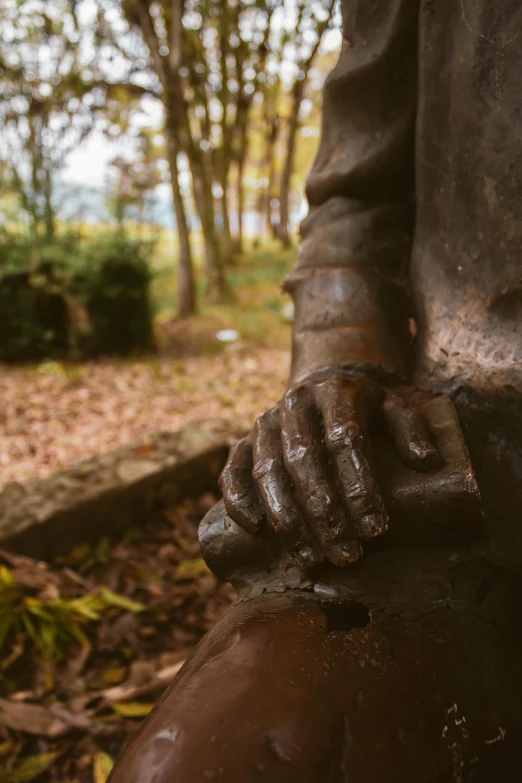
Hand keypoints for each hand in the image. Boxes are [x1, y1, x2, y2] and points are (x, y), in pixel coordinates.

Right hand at [220, 371, 439, 568]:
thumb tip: (426, 462)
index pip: (346, 439)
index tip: (376, 529)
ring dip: (287, 517)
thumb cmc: (365, 406)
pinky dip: (239, 498)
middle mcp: (296, 404)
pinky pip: (233, 469)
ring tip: (310, 558)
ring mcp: (265, 422)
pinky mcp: (245, 439)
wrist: (321, 384)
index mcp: (336, 391)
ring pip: (267, 470)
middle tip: (346, 555)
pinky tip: (256, 528)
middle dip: (324, 513)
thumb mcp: (395, 405)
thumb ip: (412, 429)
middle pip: (304, 460)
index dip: (360, 486)